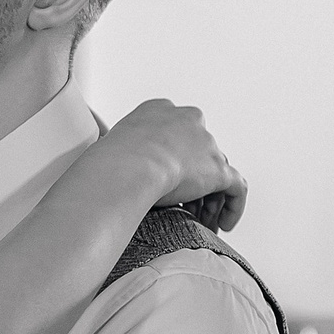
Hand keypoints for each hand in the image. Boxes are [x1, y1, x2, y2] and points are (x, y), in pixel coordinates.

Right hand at [106, 99, 246, 233]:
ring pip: (216, 170)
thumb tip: (97, 156)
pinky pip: (236, 188)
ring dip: (210, 197)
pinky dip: (234, 206)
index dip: (172, 157)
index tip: (164, 177)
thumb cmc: (109, 159)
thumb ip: (113, 148)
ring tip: (201, 221)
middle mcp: (187, 120)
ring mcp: (205, 143)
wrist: (127, 165)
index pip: (175, 132)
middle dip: (194, 179)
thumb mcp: (106, 144)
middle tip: (184, 205)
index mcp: (158, 110)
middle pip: (198, 151)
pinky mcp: (218, 169)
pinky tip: (225, 223)